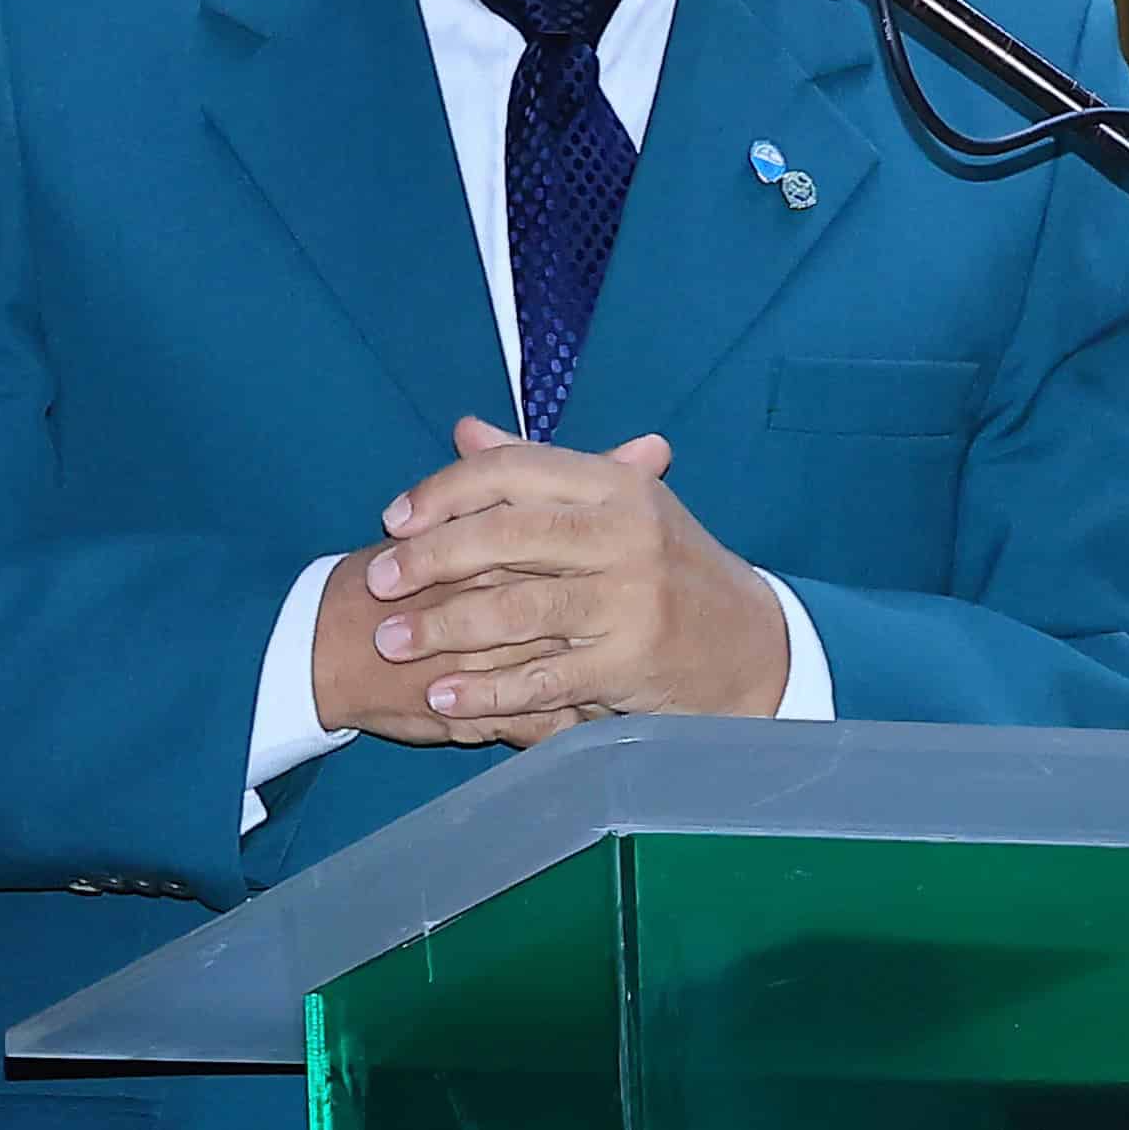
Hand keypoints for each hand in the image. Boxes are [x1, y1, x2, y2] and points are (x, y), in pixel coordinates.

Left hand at [346, 420, 792, 739]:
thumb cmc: (668, 568)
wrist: (752, 644)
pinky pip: (544, 679)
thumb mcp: (615, 506)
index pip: (514, 470)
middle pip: (509, 534)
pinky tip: (442, 699)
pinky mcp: (633, 662)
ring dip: (444, 628)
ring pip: (520, 609)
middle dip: (431, 560)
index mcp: (616, 485)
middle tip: (376, 583)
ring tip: (390, 642)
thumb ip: (537, 471)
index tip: (394, 521)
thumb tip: (464, 430)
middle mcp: (626, 533)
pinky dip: (488, 692)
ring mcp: (633, 599)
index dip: (444, 492)